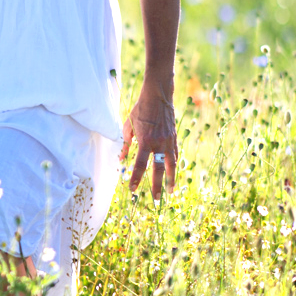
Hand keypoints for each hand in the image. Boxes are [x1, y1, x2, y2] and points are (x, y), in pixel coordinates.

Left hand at [120, 85, 176, 200]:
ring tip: (170, 191)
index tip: (132, 189)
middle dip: (156, 185)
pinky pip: (175, 155)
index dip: (135, 178)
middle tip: (156, 199)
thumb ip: (125, 144)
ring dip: (171, 179)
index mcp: (145, 141)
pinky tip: (173, 173)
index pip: (140, 164)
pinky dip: (174, 165)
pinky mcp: (174, 137)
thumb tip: (120, 158)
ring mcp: (169, 141)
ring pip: (171, 164)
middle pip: (159, 169)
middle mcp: (159, 143)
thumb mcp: (128, 125)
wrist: (158, 96)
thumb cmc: (140, 110)